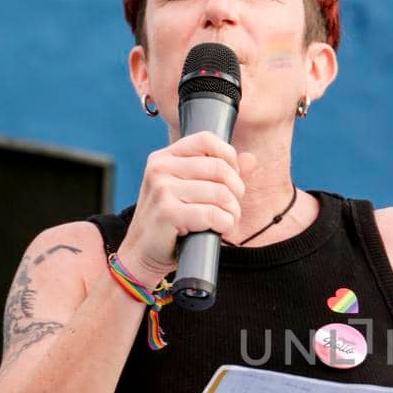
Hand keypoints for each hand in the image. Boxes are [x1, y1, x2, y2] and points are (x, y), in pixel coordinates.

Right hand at [116, 131, 254, 285]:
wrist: (141, 253)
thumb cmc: (170, 222)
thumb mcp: (191, 191)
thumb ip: (220, 174)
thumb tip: (251, 159)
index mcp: (165, 157)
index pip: (207, 139)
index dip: (229, 158)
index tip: (230, 180)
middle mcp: (160, 168)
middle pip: (220, 168)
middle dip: (236, 191)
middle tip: (231, 208)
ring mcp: (162, 189)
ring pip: (220, 193)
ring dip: (232, 212)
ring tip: (225, 221)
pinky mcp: (168, 212)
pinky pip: (213, 214)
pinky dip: (224, 224)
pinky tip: (217, 230)